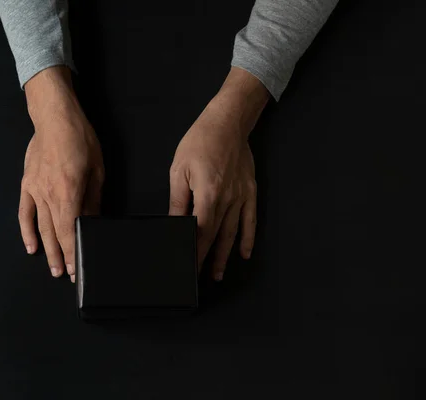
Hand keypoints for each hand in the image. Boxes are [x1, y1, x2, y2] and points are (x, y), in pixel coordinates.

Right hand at [18, 66, 103, 282]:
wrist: (54, 118)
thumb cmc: (80, 140)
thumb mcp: (96, 170)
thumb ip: (93, 199)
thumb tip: (93, 221)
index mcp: (69, 192)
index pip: (71, 230)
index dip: (74, 252)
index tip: (77, 269)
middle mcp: (48, 196)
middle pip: (55, 233)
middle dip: (62, 256)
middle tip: (67, 275)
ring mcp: (34, 191)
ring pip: (41, 227)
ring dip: (47, 249)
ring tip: (52, 268)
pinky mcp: (26, 185)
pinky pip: (25, 213)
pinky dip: (27, 231)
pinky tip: (31, 246)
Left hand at [168, 67, 268, 280]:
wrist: (228, 122)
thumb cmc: (200, 142)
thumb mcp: (179, 170)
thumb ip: (178, 200)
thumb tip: (175, 223)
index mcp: (208, 195)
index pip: (199, 232)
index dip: (193, 252)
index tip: (187, 267)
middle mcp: (227, 201)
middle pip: (215, 237)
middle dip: (206, 259)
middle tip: (198, 277)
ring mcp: (241, 197)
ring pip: (233, 233)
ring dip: (225, 255)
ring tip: (218, 274)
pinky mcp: (250, 191)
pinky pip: (250, 220)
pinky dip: (248, 238)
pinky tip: (245, 253)